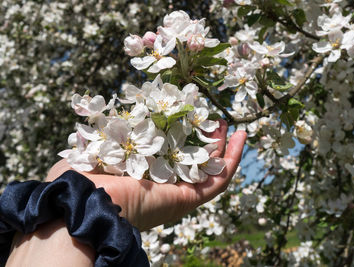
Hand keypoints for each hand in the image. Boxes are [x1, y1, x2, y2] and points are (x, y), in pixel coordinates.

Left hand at [47, 120, 245, 230]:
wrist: (86, 203)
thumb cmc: (81, 179)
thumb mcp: (92, 147)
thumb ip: (105, 134)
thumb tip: (112, 116)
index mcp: (141, 173)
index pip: (167, 153)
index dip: (181, 134)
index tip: (186, 113)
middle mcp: (161, 184)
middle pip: (192, 161)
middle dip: (204, 139)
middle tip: (211, 117)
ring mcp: (177, 192)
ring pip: (210, 170)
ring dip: (222, 148)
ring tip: (228, 123)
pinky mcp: (189, 199)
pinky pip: (219, 180)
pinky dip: (232, 159)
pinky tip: (241, 136)